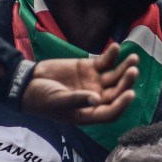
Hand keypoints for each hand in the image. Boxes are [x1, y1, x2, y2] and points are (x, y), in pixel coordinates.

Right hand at [23, 45, 138, 125]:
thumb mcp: (57, 102)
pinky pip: (104, 62)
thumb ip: (77, 100)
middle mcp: (96, 99)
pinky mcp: (89, 68)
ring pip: (115, 76)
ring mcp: (94, 83)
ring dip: (124, 68)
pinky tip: (116, 47)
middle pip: (117, 92)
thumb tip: (96, 99)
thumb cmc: (41, 99)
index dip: (122, 104)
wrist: (28, 82)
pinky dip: (111, 55)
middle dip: (126, 82)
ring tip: (133, 58)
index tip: (130, 93)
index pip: (111, 111)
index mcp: (89, 113)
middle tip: (133, 71)